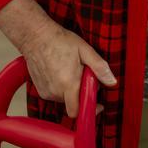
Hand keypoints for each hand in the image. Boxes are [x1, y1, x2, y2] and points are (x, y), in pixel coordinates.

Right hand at [0, 0, 115, 117]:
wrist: (35, 37)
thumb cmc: (60, 42)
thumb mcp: (86, 51)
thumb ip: (100, 68)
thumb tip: (112, 82)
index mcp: (68, 84)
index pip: (77, 111)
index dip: (89, 110)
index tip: (97, 104)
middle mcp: (55, 91)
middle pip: (74, 103)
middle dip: (83, 93)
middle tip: (85, 75)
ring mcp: (45, 91)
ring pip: (65, 99)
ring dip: (73, 89)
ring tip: (72, 70)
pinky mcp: (40, 89)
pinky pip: (56, 95)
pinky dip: (63, 88)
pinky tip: (63, 72)